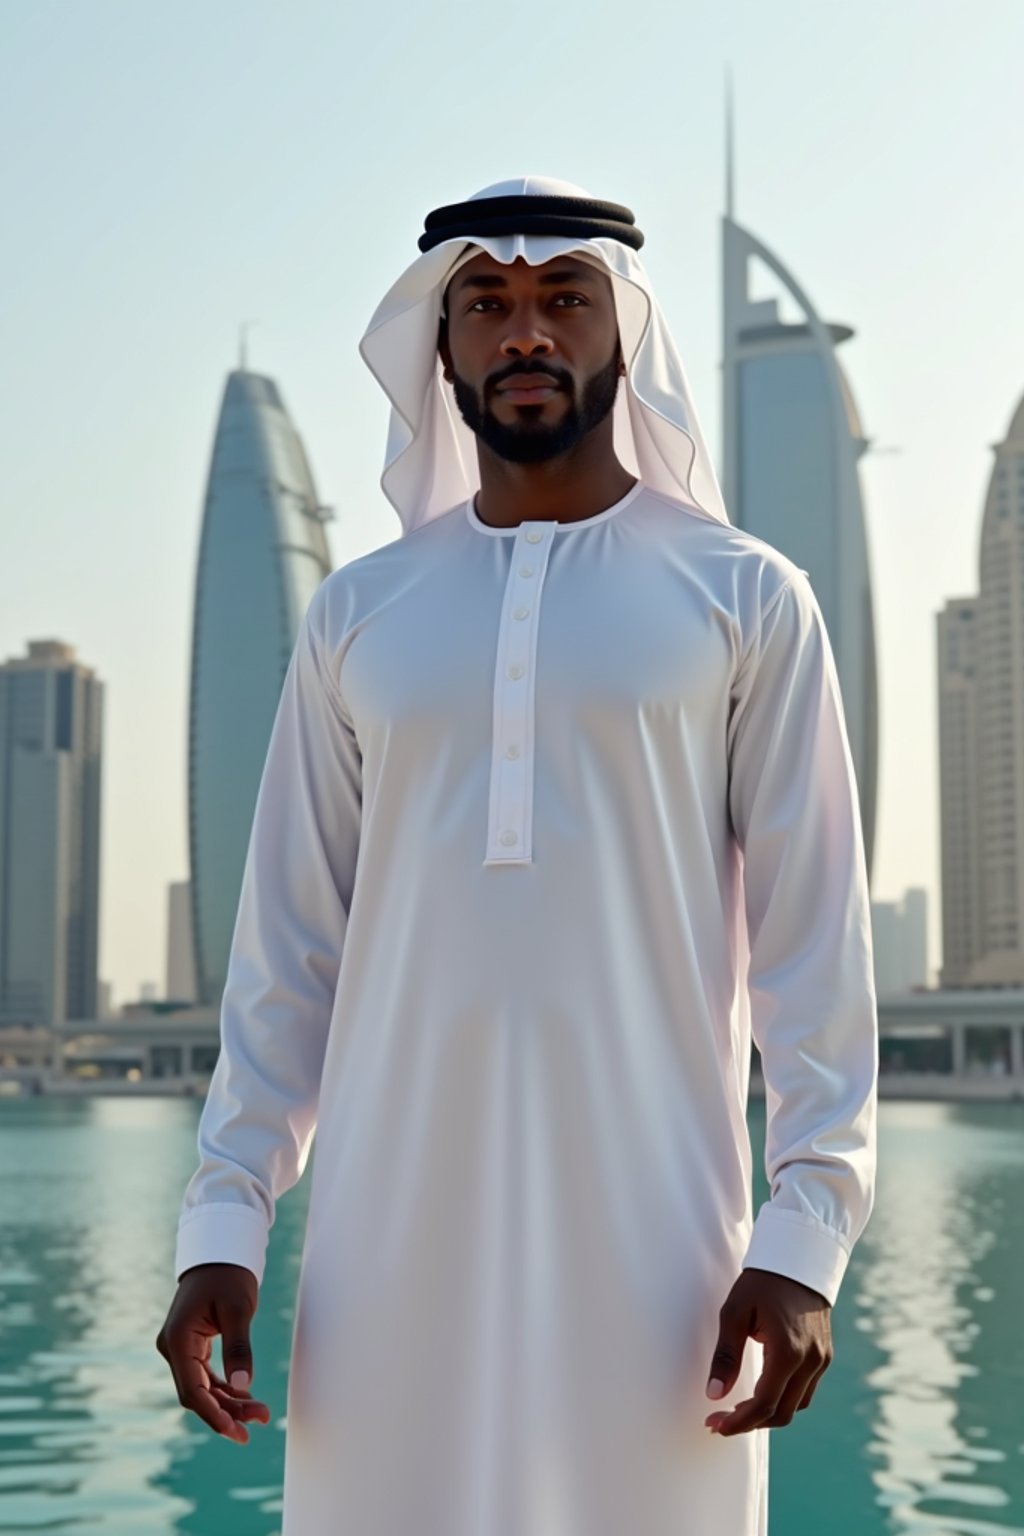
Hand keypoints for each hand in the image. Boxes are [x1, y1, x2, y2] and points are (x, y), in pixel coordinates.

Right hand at [155, 1262, 271, 1444]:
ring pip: (203, 1388)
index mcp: (178, 1340)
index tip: (235, 1430)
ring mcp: (180, 1348)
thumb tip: (245, 1387)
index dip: (213, 1414)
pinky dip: (225, 1389)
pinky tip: (247, 1399)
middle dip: (226, 1412)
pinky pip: (206, 1376)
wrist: (220, 1252)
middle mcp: (173, 1348)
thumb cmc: (229, 1275)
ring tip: (259, 1415)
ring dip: (228, 1403)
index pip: (192, 1391)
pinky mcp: (191, 1347)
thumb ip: (239, 1347)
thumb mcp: (239, 1309)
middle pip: (198, 1394)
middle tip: (258, 1424)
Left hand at [704, 1267, 832, 1434]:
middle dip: (750, 1423)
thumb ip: (726, 1356)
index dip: (738, 1422)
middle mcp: (810, 1361)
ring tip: (738, 1410)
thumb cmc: (763, 1281)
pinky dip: (784, 1399)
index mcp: (788, 1352)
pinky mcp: (824, 1355)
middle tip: (720, 1420)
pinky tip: (763, 1392)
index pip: (764, 1403)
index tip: (715, 1425)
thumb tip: (713, 1394)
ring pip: (797, 1406)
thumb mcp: (735, 1313)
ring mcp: (821, 1360)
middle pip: (782, 1413)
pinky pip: (805, 1391)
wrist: (799, 1257)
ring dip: (768, 1414)